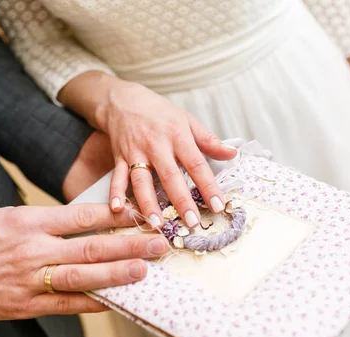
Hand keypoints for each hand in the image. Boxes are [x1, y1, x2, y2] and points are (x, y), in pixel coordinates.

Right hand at [0, 204, 168, 319]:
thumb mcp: (10, 215)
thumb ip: (48, 219)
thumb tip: (88, 220)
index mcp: (30, 221)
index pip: (82, 215)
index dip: (116, 216)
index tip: (140, 215)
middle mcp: (34, 249)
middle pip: (91, 245)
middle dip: (128, 244)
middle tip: (158, 243)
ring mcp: (31, 279)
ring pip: (83, 276)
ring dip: (117, 274)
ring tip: (144, 271)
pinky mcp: (27, 304)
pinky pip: (68, 305)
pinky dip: (93, 302)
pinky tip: (116, 300)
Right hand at [58, 72, 237, 228]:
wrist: (123, 100)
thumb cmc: (159, 112)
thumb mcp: (187, 120)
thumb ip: (209, 140)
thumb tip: (233, 153)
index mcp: (178, 137)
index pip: (197, 165)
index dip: (208, 186)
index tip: (218, 206)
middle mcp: (157, 146)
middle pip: (170, 177)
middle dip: (181, 201)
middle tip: (192, 222)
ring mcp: (136, 153)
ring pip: (142, 181)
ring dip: (148, 203)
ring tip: (156, 224)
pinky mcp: (119, 158)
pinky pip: (117, 178)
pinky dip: (116, 193)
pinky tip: (117, 209)